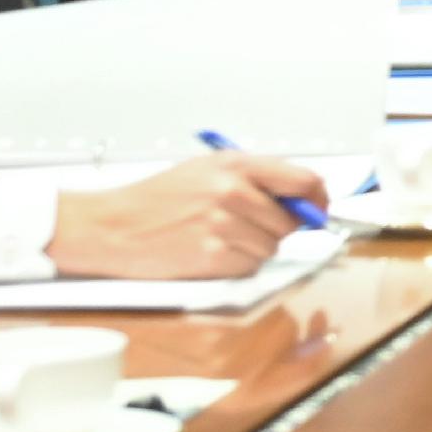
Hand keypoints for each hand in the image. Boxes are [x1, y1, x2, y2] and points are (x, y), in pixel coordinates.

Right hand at [50, 155, 323, 279]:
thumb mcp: (208, 169)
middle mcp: (233, 192)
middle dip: (280, 228)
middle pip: (291, 221)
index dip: (318, 198)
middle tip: (253, 227)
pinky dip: (238, 265)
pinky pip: (249, 266)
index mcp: (236, 165)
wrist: (111, 225)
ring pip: (271, 247)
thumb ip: (255, 177)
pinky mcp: (211, 257)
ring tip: (222, 238)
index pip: (303, 180)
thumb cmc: (157, 198)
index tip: (320, 208)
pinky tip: (212, 253)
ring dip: (255, 248)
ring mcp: (222, 226)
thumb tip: (299, 197)